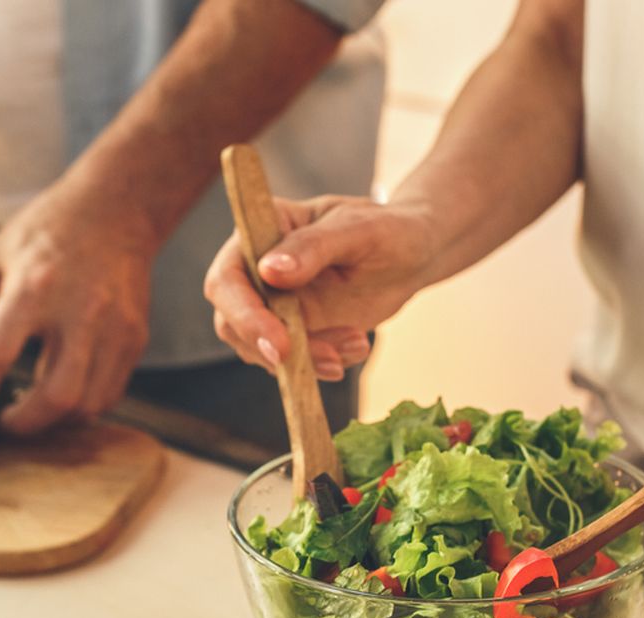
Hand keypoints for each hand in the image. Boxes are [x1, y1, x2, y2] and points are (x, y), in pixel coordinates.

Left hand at [0, 188, 152, 433]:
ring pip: (88, 404)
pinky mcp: (135, 339)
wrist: (115, 211)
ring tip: (31, 408)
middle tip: (3, 422)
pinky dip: (81, 407)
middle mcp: (80, 311)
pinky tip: (60, 392)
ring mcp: (115, 329)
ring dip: (53, 421)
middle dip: (24, 424)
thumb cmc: (45, 234)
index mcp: (33, 285)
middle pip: (57, 395)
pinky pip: (109, 394)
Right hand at [203, 195, 437, 378]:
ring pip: (261, 348)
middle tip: (323, 360)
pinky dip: (323, 362)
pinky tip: (357, 345)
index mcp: (263, 231)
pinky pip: (292, 360)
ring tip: (356, 342)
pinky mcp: (295, 329)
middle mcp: (258, 269)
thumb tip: (270, 270)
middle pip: (232, 321)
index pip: (228, 276)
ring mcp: (274, 303)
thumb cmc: (388, 229)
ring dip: (306, 359)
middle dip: (270, 348)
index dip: (244, 313)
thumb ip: (314, 247)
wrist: (414, 255)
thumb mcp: (358, 230)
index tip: (280, 341)